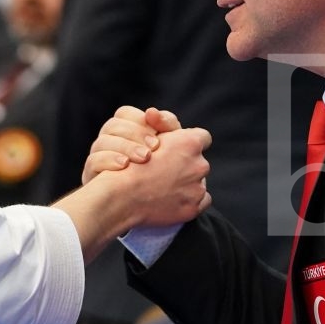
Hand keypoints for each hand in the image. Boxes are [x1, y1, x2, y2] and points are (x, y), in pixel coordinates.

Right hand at [82, 106, 182, 185]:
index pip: (125, 114)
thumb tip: (152, 112)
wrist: (140, 208)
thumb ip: (167, 128)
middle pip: (114, 125)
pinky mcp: (90, 175)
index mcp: (123, 131)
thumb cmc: (157, 176)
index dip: (141, 121)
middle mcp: (107, 141)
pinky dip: (110, 161)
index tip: (158, 137)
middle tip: (155, 149)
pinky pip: (94, 161)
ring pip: (102, 141)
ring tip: (144, 158)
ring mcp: (97, 157)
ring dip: (125, 147)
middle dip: (136, 135)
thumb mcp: (169, 149)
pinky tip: (125, 166)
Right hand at [90, 115, 212, 230]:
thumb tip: (159, 115)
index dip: (190, 143)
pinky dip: (189, 200)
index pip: (202, 137)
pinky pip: (201, 202)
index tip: (179, 149)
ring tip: (165, 188)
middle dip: (187, 166)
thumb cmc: (129, 165)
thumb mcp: (146, 135)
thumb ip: (163, 125)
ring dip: (187, 184)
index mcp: (190, 143)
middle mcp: (200, 164)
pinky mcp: (193, 208)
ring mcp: (198, 188)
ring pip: (199, 183)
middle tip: (167, 171)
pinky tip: (171, 200)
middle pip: (200, 162)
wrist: (121, 198)